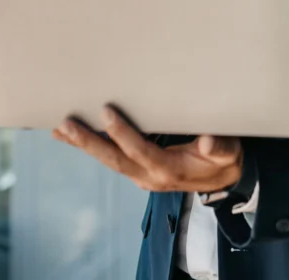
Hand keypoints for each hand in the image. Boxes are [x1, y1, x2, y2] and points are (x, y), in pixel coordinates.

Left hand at [52, 106, 242, 192]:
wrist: (224, 178)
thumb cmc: (225, 159)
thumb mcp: (229, 152)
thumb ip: (220, 148)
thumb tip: (208, 141)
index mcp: (169, 169)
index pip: (139, 150)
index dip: (122, 132)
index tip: (106, 111)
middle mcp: (150, 176)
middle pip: (114, 160)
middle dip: (89, 142)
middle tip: (66, 125)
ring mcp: (141, 175)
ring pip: (109, 160)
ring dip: (83, 146)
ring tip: (59, 130)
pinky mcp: (138, 170)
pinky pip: (112, 159)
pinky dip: (91, 147)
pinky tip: (72, 137)